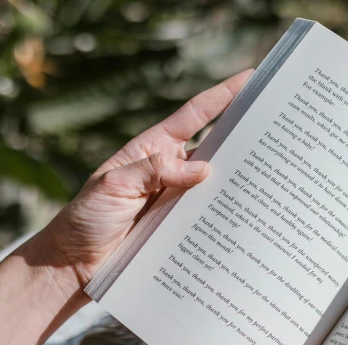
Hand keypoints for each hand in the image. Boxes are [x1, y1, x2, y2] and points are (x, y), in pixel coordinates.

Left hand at [34, 69, 252, 294]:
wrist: (73, 264)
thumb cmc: (86, 218)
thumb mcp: (113, 185)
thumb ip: (154, 172)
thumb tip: (203, 169)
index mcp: (152, 150)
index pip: (192, 116)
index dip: (220, 96)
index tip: (249, 78)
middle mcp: (169, 172)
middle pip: (213, 149)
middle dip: (241, 138)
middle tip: (274, 130)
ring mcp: (177, 201)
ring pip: (215, 186)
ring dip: (237, 182)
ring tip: (270, 176)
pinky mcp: (179, 228)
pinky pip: (207, 217)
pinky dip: (225, 216)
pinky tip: (245, 217)